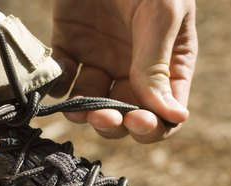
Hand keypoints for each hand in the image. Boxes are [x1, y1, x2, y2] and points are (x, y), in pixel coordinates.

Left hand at [50, 0, 197, 142]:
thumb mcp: (162, 13)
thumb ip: (158, 64)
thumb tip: (172, 116)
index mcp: (169, 62)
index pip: (166, 111)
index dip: (153, 126)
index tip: (138, 122)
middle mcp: (136, 66)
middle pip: (127, 114)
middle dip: (117, 123)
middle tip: (104, 116)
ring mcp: (102, 57)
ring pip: (94, 102)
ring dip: (86, 114)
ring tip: (80, 110)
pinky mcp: (70, 45)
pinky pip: (64, 79)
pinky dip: (58, 90)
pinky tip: (59, 85)